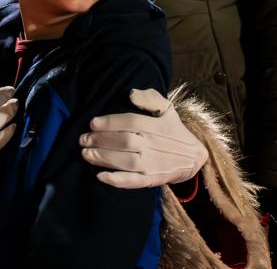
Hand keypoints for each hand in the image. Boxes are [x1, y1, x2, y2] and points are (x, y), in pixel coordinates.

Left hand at [79, 87, 207, 188]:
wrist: (194, 158)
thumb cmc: (173, 129)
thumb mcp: (167, 108)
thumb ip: (150, 98)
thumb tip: (131, 94)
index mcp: (157, 126)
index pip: (130, 122)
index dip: (110, 122)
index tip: (92, 123)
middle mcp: (155, 145)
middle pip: (125, 141)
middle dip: (100, 140)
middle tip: (83, 139)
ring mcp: (153, 164)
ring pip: (126, 161)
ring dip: (103, 158)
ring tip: (85, 153)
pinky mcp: (152, 180)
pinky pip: (133, 182)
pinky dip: (116, 180)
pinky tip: (100, 176)